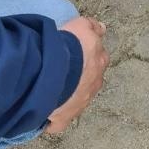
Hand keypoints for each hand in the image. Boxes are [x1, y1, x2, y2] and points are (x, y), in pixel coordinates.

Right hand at [45, 17, 108, 134]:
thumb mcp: (81, 26)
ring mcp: (80, 104)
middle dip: (80, 78)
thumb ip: (93, 27)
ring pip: (75, 101)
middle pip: (89, 81)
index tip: (77, 57)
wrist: (53, 69)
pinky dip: (53, 119)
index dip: (87, 57)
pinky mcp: (64, 119)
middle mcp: (94, 84)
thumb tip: (103, 29)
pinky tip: (45, 114)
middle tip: (65, 74)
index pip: (98, 59)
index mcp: (99, 62)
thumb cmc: (68, 45)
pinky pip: (58, 122)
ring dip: (68, 96)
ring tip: (53, 91)